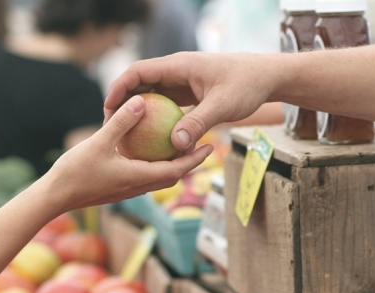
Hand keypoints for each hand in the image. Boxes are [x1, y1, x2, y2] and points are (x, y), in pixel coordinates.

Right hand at [45, 94, 213, 214]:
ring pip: (159, 177)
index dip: (195, 159)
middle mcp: (138, 187)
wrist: (55, 197)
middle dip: (190, 162)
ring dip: (173, 164)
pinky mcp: (119, 188)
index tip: (210, 146)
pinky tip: (148, 150)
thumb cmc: (75, 172)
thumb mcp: (99, 142)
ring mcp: (128, 189)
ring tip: (180, 145)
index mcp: (139, 178)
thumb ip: (121, 122)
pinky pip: (144, 175)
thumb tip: (141, 101)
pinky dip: (154, 164)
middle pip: (173, 175)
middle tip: (203, 144)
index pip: (177, 170)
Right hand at [104, 52, 274, 152]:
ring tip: (126, 135)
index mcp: (179, 66)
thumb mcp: (222, 106)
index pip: (138, 72)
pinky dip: (157, 119)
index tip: (108, 109)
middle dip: (123, 103)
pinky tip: (152, 140)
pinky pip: (166, 105)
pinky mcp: (189, 93)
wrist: (266, 77)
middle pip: (140, 84)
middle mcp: (176, 72)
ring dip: (139, 113)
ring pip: (152, 95)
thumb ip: (198, 124)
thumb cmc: (246, 85)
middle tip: (111, 127)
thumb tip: (175, 145)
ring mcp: (182, 82)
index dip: (119, 88)